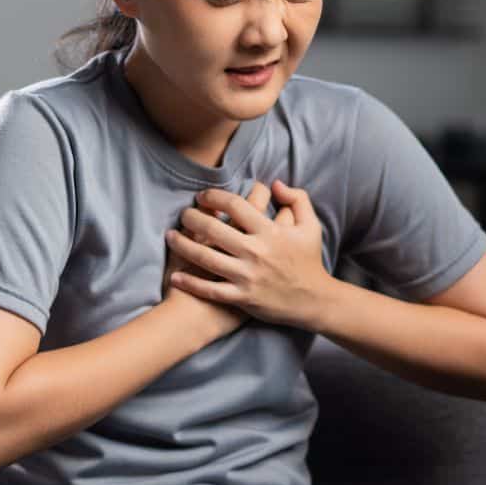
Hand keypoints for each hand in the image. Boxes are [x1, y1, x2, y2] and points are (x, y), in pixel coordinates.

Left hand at [165, 178, 331, 329]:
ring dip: (183, 245)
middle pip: (214, 228)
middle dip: (192, 218)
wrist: (314, 301)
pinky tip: (175, 275)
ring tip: (170, 236)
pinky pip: (210, 290)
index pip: (236, 205)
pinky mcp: (242, 298)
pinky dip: (191, 283)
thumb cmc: (309, 261)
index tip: (203, 196)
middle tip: (183, 214)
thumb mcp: (311, 226)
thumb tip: (275, 183)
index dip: (214, 196)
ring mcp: (247, 276)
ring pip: (206, 257)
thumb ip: (297, 199)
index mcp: (271, 232)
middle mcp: (256, 252)